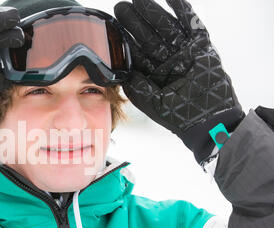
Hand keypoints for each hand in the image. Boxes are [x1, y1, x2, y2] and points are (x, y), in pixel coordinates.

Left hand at [114, 0, 245, 163]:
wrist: (209, 119)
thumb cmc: (180, 116)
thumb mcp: (151, 102)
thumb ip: (136, 85)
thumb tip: (123, 71)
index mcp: (153, 74)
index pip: (137, 52)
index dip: (125, 38)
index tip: (113, 25)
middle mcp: (167, 61)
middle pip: (148, 36)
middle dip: (135, 22)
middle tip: (121, 7)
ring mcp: (184, 53)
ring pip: (166, 27)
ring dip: (153, 13)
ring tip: (140, 0)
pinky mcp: (201, 47)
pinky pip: (191, 25)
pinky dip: (183, 11)